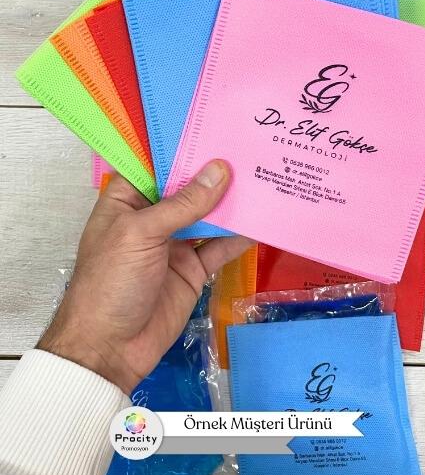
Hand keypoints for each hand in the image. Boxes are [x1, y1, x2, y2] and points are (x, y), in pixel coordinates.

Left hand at [38, 161, 252, 393]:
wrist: (110, 350)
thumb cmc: (111, 282)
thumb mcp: (142, 234)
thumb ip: (183, 204)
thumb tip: (220, 170)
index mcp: (128, 199)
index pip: (157, 163)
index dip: (184, 145)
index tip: (216, 125)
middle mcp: (152, 216)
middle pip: (188, 188)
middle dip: (215, 171)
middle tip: (251, 146)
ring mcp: (175, 243)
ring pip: (208, 216)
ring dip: (232, 201)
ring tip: (264, 175)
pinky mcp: (194, 269)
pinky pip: (220, 247)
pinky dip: (240, 236)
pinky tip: (263, 219)